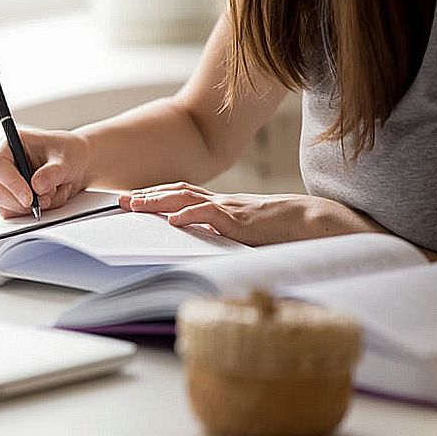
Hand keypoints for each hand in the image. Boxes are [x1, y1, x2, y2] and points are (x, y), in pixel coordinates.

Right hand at [0, 128, 90, 218]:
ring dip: (34, 207)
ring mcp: (8, 183)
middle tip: (46, 200)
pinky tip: (52, 198)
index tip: (29, 198)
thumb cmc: (70, 153)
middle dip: (23, 202)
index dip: (11, 183)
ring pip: (6, 206)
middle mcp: (6, 164)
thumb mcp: (67, 160)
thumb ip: (53, 172)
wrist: (80, 165)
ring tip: (56, 192)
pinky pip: (17, 214)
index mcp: (13, 144)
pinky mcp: (14, 199)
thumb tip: (37, 186)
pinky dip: (37, 212)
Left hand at [118, 181, 387, 245]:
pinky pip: (211, 215)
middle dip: (148, 196)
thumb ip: (225, 233)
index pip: (183, 196)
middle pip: (177, 193)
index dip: (158, 197)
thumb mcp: (246, 232)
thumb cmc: (283, 230)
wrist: (314, 222)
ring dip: (158, 201)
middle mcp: (222, 202)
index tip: (135, 200)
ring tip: (135, 205)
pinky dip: (190, 215)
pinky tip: (173, 220)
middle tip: (122, 200)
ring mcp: (230, 208)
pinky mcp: (241, 219)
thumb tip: (203, 242)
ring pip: (186, 199)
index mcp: (222, 206)